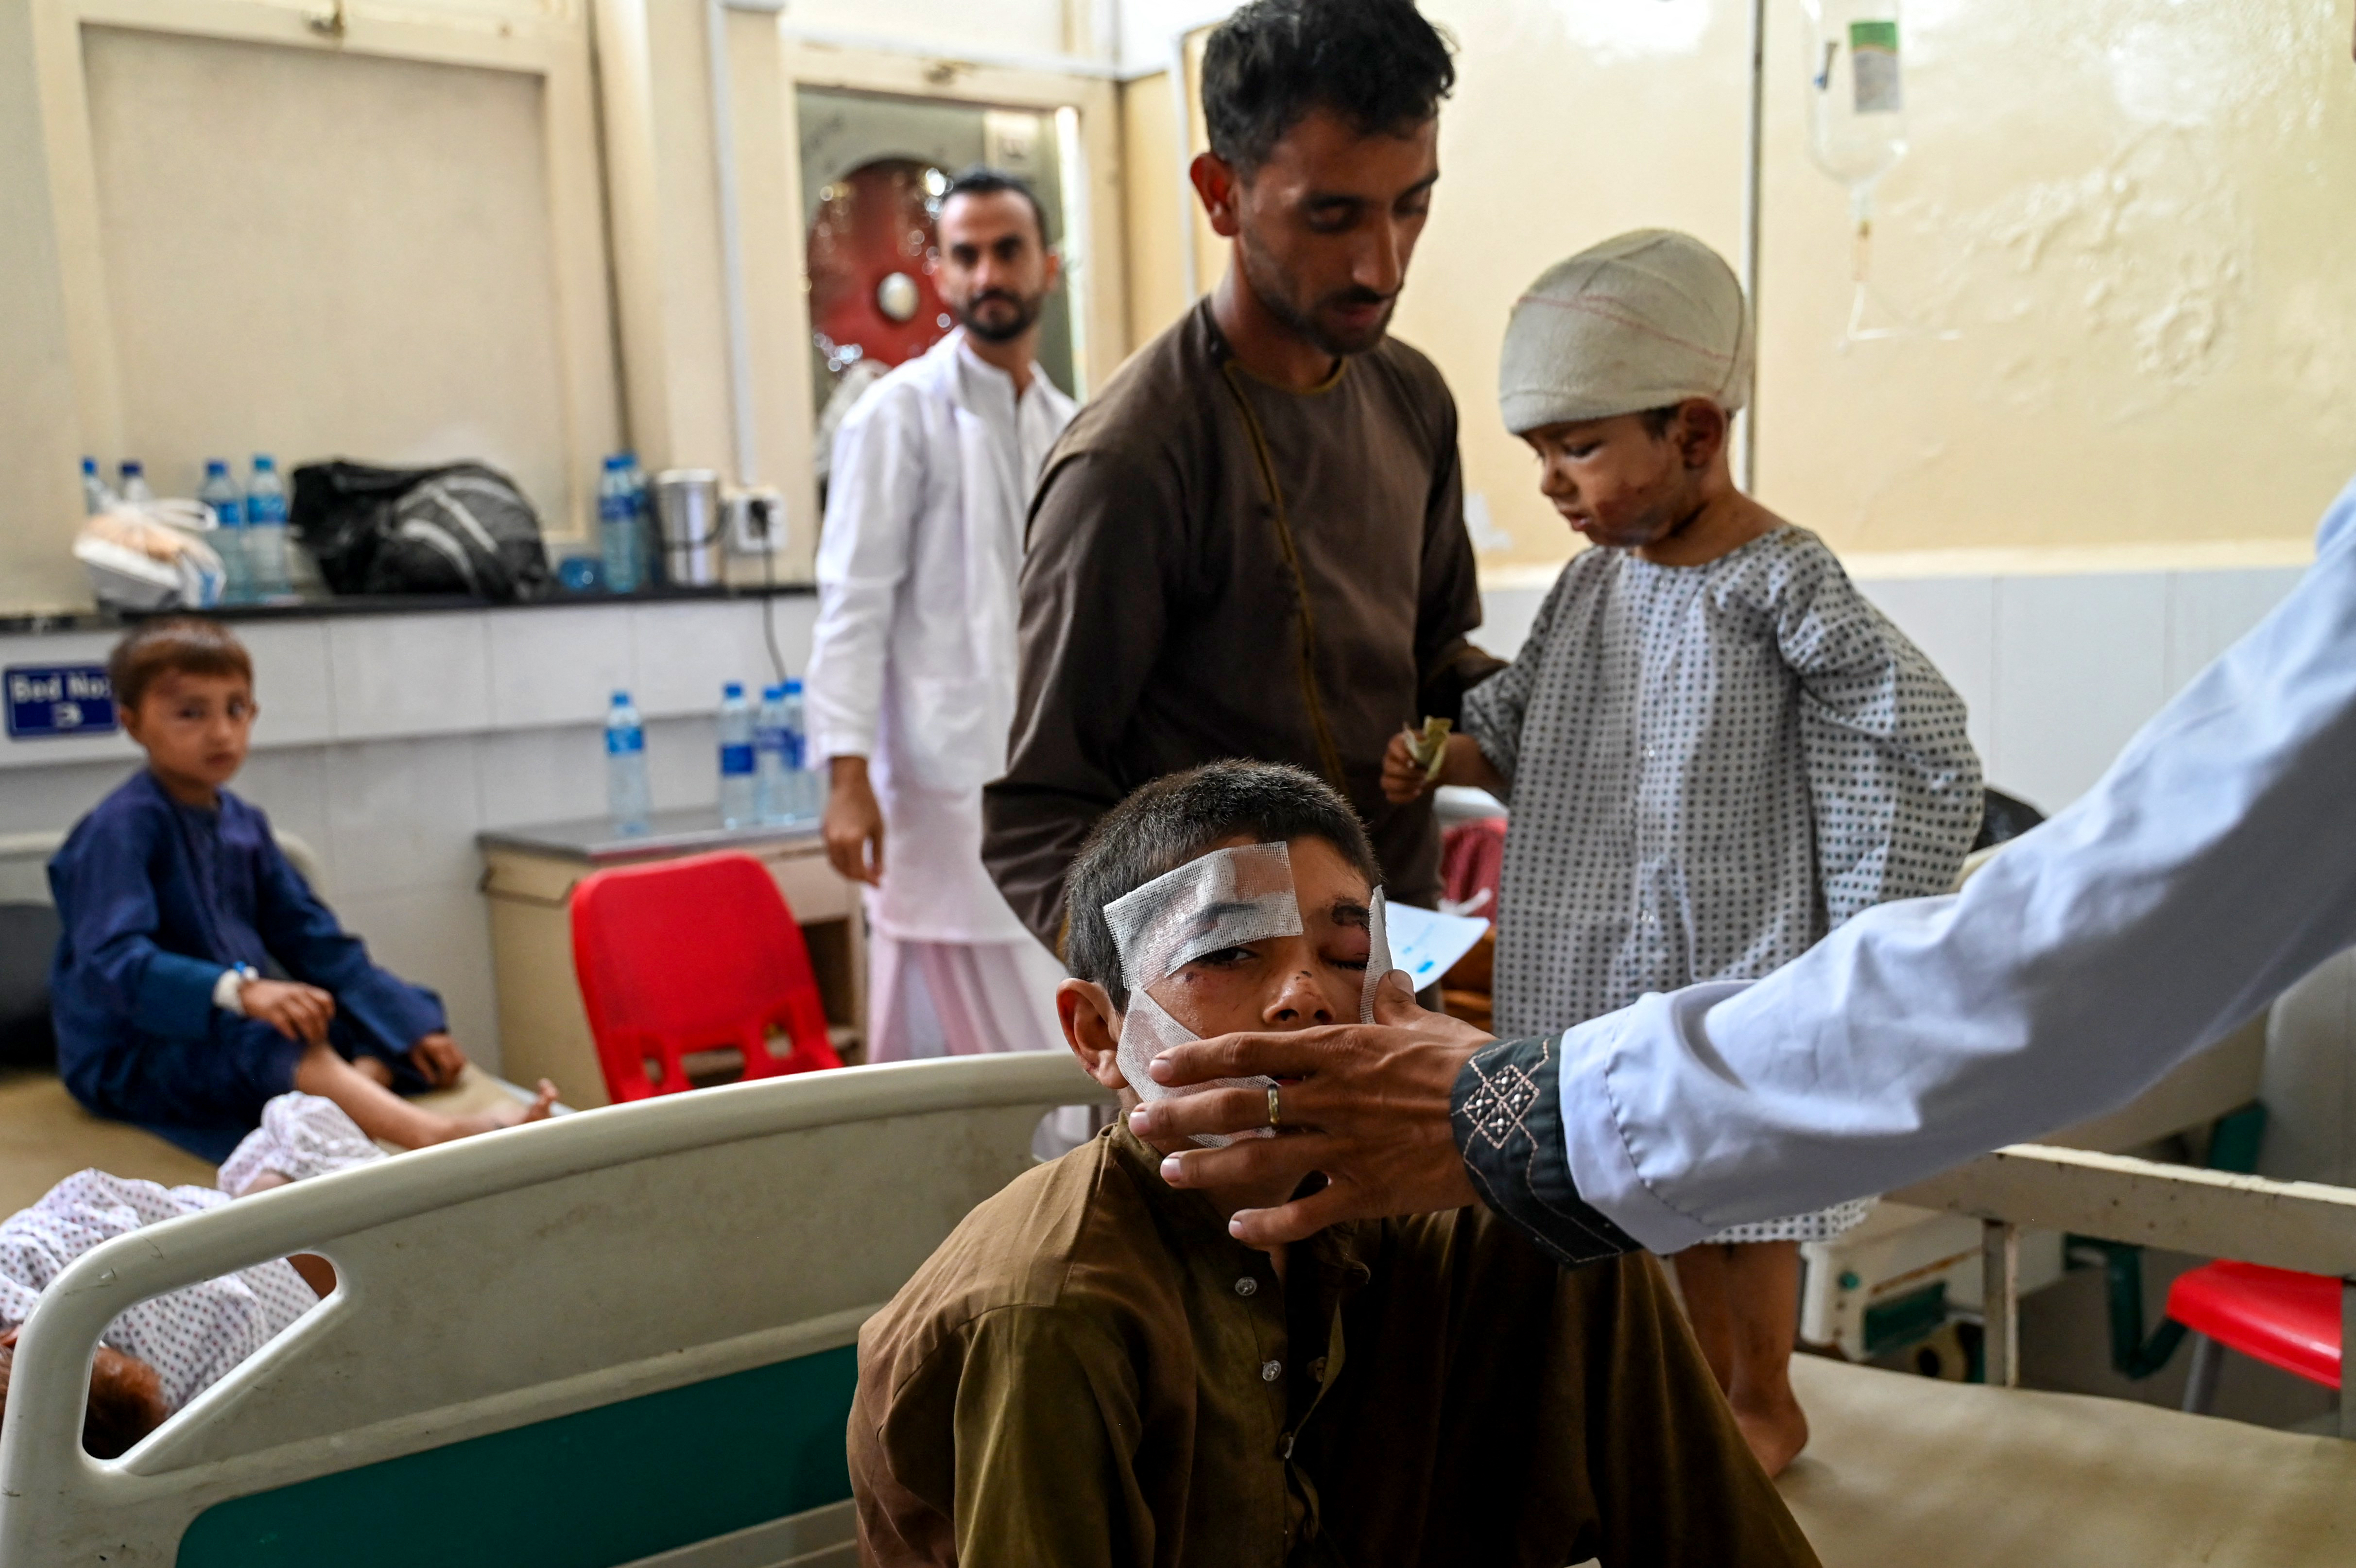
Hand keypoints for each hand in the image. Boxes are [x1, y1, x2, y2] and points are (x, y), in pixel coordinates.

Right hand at [241, 979, 334, 1044]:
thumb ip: (305, 999)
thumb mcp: (292, 991)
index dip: (330, 1012)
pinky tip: (294, 1039)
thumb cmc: (272, 995)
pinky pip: (284, 1023)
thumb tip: (321, 1016)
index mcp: (302, 989)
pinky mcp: (269, 1010)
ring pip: (303, 1018)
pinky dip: (291, 1032)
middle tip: (320, 1038)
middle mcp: (295, 993)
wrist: (247, 991)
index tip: (329, 1023)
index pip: (325, 999)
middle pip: (315, 1012)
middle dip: (320, 1027)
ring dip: (309, 1032)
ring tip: (310, 1041)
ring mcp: (282, 1001)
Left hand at [410, 1031, 467, 1087]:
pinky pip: (462, 1057)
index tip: (439, 1084)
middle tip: (444, 1083)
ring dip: (456, 1072)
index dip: (446, 1078)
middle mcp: (448, 1045)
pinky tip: (449, 1070)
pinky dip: (458, 1066)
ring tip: (447, 1077)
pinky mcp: (455, 1044)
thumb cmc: (416, 1045)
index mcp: (436, 1048)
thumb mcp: (415, 1057)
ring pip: (462, 1061)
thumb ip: (424, 1069)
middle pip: (458, 1064)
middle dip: (453, 1076)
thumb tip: (432, 1082)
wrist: (420, 1031)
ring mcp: (453, 1044)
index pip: (448, 1066)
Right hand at [823, 756, 884, 885]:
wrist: (849, 784)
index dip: (869, 880)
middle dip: (859, 878)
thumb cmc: (868, 804)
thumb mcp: (878, 830)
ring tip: (864, 871)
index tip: (879, 883)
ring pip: (836, 865)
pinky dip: (841, 862)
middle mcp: (836, 842)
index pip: (858, 870)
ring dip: (849, 872)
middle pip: (845, 871)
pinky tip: (853, 860)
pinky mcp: (823, 832)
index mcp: (852, 841)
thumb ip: (878, 854)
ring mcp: (827, 837)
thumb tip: (879, 874)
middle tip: (873, 879)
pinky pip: (831, 855)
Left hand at [1126, 971, 1494, 1244]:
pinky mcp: (1368, 1192)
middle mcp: (1329, 1098)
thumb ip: (1394, 1003)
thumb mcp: (1426, 1025)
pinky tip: (1238, 1230)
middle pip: (1239, 1105)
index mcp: (1339, 1052)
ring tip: (1170, 1172)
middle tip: (1138, 1122)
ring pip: (1259, 1160)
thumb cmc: (1470, 1067)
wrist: (1512, 1117)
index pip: (1252, 1051)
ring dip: (1209, 1168)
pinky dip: (1270, 1226)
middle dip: (1182, 1114)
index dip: (1200, 1059)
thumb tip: (1388, 976)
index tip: (1162, 1066)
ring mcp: (1344, 1148)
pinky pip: (1307, 1214)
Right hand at [1380, 729, 1433, 802]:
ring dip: (1404, 785)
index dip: (1401, 755)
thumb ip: (1427, 741)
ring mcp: (1389, 775)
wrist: (1436, 766)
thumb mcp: (1433, 743)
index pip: (1392, 746)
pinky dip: (1404, 797)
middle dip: (1407, 773)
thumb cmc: (1432, 752)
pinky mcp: (1392, 789)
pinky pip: (1391, 796)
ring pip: (1386, 782)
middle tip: (1424, 774)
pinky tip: (1417, 793)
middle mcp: (1389, 759)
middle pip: (1389, 767)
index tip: (1413, 762)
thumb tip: (1423, 740)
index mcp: (1398, 744)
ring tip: (1421, 784)